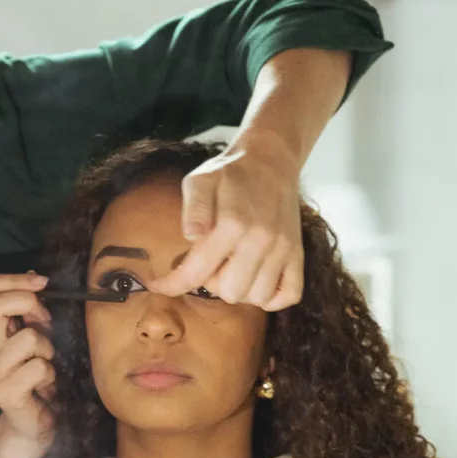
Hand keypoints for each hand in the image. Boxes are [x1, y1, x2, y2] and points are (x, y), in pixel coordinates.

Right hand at [0, 274, 55, 457]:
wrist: (33, 427)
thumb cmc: (40, 381)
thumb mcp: (38, 339)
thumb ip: (31, 313)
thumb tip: (33, 278)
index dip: (14, 279)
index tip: (41, 284)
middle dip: (29, 305)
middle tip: (45, 323)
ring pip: (27, 337)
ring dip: (47, 348)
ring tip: (46, 364)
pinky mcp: (5, 394)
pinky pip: (38, 368)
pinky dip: (50, 373)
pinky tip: (46, 386)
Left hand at [150, 135, 303, 310]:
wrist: (271, 160)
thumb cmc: (229, 173)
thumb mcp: (200, 180)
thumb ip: (193, 208)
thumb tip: (190, 236)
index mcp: (232, 224)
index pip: (196, 272)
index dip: (172, 284)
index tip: (158, 285)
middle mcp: (260, 240)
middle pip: (229, 292)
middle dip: (212, 283)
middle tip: (209, 262)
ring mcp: (283, 249)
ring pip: (257, 297)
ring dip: (240, 289)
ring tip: (232, 267)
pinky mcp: (297, 253)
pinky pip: (289, 295)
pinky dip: (271, 297)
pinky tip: (255, 279)